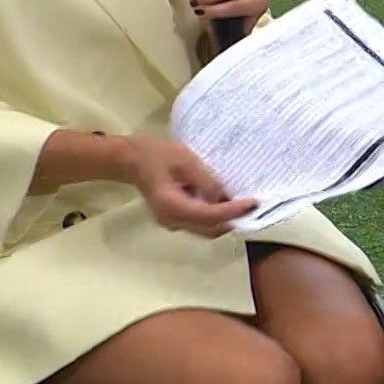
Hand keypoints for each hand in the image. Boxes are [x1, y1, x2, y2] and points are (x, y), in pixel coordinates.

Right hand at [119, 133, 254, 236]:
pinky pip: (199, 222)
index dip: (232, 211)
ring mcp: (171, 221)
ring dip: (225, 220)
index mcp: (171, 205)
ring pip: (205, 229)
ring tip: (242, 204)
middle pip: (209, 229)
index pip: (209, 216)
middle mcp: (171, 220)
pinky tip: (225, 203)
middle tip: (252, 205)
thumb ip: (206, 181)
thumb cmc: (157, 154)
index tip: (252, 202)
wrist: (131, 158)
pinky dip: (215, 217)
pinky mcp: (174, 217)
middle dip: (232, 220)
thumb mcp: (185, 160)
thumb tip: (224, 197)